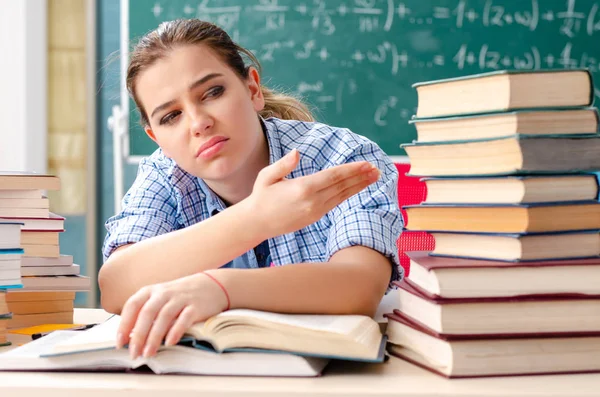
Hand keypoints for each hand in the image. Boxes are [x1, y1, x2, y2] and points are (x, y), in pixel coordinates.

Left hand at [115, 271, 227, 358]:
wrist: (211, 285)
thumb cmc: (181, 296)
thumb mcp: (160, 298)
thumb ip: (146, 313)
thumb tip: (131, 337)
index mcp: (151, 291)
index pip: (132, 305)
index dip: (124, 324)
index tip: (120, 342)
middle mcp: (164, 293)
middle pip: (147, 313)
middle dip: (139, 335)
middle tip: (134, 353)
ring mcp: (181, 298)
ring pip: (164, 316)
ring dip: (154, 337)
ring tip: (149, 353)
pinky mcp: (196, 306)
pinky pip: (184, 318)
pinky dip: (176, 330)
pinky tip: (169, 342)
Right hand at [247, 149, 379, 237]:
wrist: (257, 223)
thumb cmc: (261, 196)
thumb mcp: (267, 176)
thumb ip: (283, 164)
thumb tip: (297, 152)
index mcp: (302, 188)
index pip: (333, 176)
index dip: (351, 170)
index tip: (366, 164)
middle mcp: (312, 201)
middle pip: (342, 186)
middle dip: (360, 177)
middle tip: (376, 169)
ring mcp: (315, 211)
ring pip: (342, 196)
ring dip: (359, 186)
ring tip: (373, 177)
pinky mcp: (315, 216)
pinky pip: (336, 202)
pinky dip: (348, 194)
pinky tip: (357, 188)